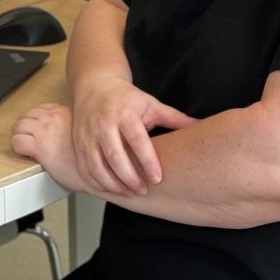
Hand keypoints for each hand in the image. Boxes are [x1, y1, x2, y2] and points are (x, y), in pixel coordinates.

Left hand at [12, 103, 87, 193]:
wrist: (96, 171)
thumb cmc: (94, 156)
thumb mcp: (86, 131)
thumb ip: (74, 125)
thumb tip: (67, 129)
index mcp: (63, 113)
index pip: (41, 108)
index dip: (37, 120)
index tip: (39, 129)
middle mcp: (52, 118)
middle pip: (27, 115)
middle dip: (26, 127)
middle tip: (30, 137)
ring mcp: (44, 131)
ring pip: (18, 126)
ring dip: (20, 135)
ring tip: (26, 145)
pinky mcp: (39, 147)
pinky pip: (17, 141)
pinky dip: (18, 147)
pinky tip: (26, 153)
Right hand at [71, 78, 194, 195]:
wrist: (95, 87)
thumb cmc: (128, 99)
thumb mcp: (152, 105)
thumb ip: (175, 119)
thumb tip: (202, 127)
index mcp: (125, 114)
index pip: (136, 140)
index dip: (147, 161)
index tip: (157, 178)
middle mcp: (104, 124)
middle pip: (116, 157)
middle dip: (130, 178)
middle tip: (144, 191)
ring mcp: (88, 135)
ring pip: (97, 166)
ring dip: (113, 184)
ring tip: (130, 193)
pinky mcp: (78, 144)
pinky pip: (84, 169)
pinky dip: (96, 183)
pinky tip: (110, 190)